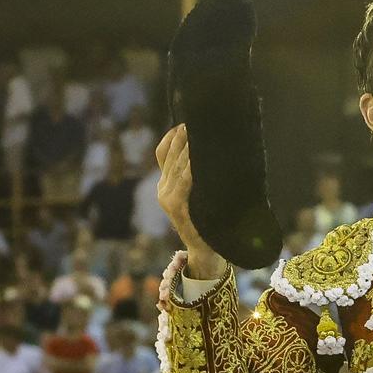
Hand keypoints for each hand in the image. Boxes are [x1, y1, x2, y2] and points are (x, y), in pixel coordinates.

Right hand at [154, 126, 224, 279]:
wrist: (206, 250)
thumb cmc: (208, 220)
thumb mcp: (200, 194)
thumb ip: (197, 175)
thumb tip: (209, 150)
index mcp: (166, 184)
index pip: (162, 152)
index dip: (171, 136)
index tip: (185, 122)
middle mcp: (163, 190)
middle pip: (169, 155)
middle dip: (182, 137)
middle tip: (196, 122)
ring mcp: (168, 199)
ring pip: (177, 166)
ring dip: (188, 149)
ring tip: (200, 134)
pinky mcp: (176, 208)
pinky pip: (184, 183)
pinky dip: (191, 169)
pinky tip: (199, 159)